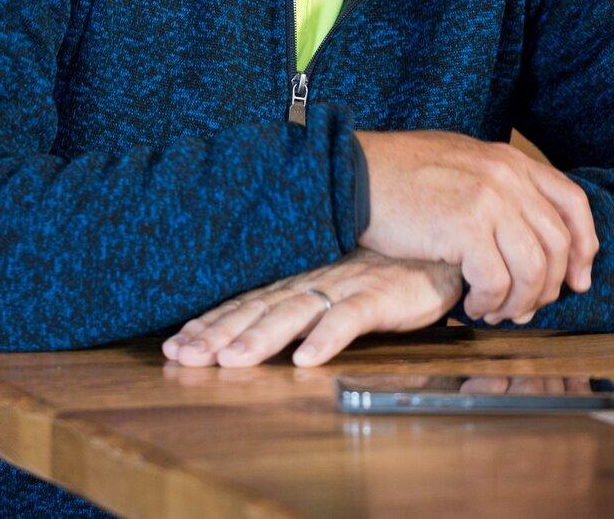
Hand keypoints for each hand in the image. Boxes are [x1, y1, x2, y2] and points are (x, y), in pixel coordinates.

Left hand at [160, 250, 462, 367]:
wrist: (438, 251)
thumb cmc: (384, 274)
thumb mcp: (333, 291)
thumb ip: (297, 309)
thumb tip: (250, 332)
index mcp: (300, 283)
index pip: (246, 304)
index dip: (210, 324)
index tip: (175, 346)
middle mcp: (314, 282)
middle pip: (258, 310)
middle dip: (218, 334)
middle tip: (185, 357)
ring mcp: (345, 288)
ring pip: (295, 313)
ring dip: (262, 338)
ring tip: (233, 362)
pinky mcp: (380, 297)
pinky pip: (350, 319)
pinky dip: (328, 338)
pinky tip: (308, 359)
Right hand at [355, 129, 598, 322]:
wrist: (355, 172)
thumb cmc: (400, 174)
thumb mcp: (462, 163)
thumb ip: (498, 186)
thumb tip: (523, 225)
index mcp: (510, 161)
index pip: (572, 203)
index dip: (584, 246)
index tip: (579, 281)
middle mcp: (508, 177)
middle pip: (558, 244)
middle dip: (549, 287)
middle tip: (525, 310)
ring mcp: (490, 200)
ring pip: (534, 269)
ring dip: (519, 301)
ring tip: (494, 312)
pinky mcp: (465, 228)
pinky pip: (497, 282)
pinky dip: (489, 303)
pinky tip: (471, 306)